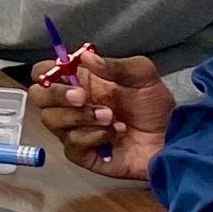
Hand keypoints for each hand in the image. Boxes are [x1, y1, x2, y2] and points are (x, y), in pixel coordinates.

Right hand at [29, 47, 173, 179]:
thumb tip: (84, 57)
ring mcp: (74, 130)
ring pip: (52, 121)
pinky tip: (113, 134)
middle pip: (38, 98)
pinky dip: (91, 137)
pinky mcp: (83, 154)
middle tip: (83, 96)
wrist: (174, 139)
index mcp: (78, 82)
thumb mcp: (142, 76)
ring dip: (81, 117)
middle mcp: (70, 105)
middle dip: (57, 95)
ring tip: (111, 117)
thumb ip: (114, 64)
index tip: (64, 73)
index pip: (43, 74)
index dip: (46, 73)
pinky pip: (71, 145)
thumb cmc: (155, 106)